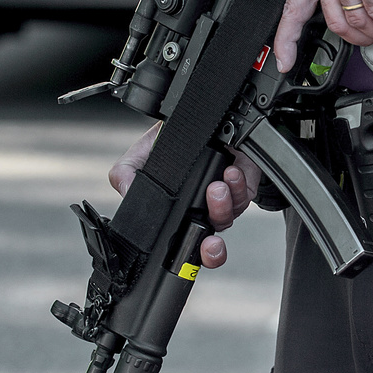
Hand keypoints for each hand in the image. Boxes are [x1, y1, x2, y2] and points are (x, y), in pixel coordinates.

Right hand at [108, 123, 263, 267]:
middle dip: (212, 249)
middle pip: (211, 244)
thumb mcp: (139, 155)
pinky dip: (239, 185)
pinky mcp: (245, 182)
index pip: (186, 247)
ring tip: (215, 188)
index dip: (190, 258)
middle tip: (209, 241)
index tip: (188, 258)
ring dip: (223, 206)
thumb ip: (126, 175)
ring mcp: (226, 199)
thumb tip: (128, 194)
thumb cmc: (167, 140)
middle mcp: (203, 212)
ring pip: (229, 216)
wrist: (194, 115)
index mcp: (179, 214)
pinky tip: (230, 172)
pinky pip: (246, 194)